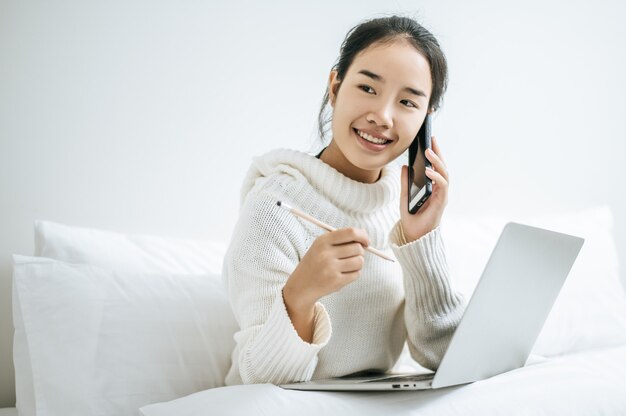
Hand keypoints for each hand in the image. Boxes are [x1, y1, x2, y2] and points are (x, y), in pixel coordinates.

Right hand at [282, 227, 369, 342]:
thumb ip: (341, 240)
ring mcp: (331, 268)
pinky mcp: (336, 282)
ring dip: (357, 264)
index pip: (351, 232)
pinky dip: (353, 274)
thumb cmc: (315, 263)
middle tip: (352, 256)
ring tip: (347, 266)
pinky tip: (343, 274)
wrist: (301, 285)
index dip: (363, 236)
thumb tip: (364, 239)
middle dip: (360, 252)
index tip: (366, 242)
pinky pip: (356, 274)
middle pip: (358, 248)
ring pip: (359, 262)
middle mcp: (326, 254)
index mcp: (323, 241)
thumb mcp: (321, 246)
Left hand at [400, 135, 448, 241]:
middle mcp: (439, 189)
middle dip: (438, 152)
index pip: (435, 166)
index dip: (434, 152)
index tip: (430, 138)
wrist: (413, 235)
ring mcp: (441, 195)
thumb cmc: (411, 216)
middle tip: (431, 139)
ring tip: (428, 152)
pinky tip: (428, 171)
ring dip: (437, 162)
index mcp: (431, 185)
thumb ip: (406, 181)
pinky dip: (436, 178)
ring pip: (444, 174)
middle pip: (441, 166)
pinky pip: (441, 186)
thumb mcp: (404, 195)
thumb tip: (405, 166)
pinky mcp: (441, 202)